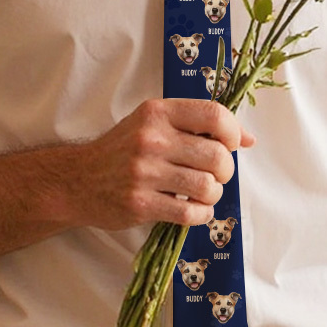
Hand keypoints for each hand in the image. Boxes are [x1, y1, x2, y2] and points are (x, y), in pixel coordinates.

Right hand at [74, 98, 255, 230]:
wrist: (77, 180)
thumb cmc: (123, 149)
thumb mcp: (154, 123)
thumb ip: (197, 125)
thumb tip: (248, 139)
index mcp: (157, 112)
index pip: (214, 115)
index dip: (233, 132)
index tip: (230, 144)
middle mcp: (151, 138)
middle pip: (217, 155)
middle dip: (225, 170)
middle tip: (214, 174)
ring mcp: (144, 172)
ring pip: (208, 186)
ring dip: (213, 194)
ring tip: (202, 193)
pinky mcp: (140, 203)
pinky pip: (191, 213)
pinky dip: (201, 215)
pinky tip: (194, 210)